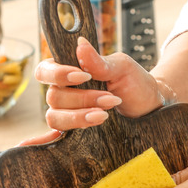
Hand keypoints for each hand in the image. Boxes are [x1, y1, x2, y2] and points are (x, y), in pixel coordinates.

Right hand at [19, 37, 168, 145]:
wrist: (150, 106)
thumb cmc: (135, 83)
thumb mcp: (122, 67)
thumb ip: (100, 60)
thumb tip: (80, 44)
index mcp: (69, 71)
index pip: (45, 71)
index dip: (58, 74)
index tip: (83, 76)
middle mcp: (64, 92)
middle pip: (53, 97)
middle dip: (82, 98)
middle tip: (109, 99)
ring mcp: (69, 113)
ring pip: (55, 117)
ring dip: (79, 117)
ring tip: (105, 115)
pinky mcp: (76, 131)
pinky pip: (54, 136)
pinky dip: (46, 139)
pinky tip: (37, 143)